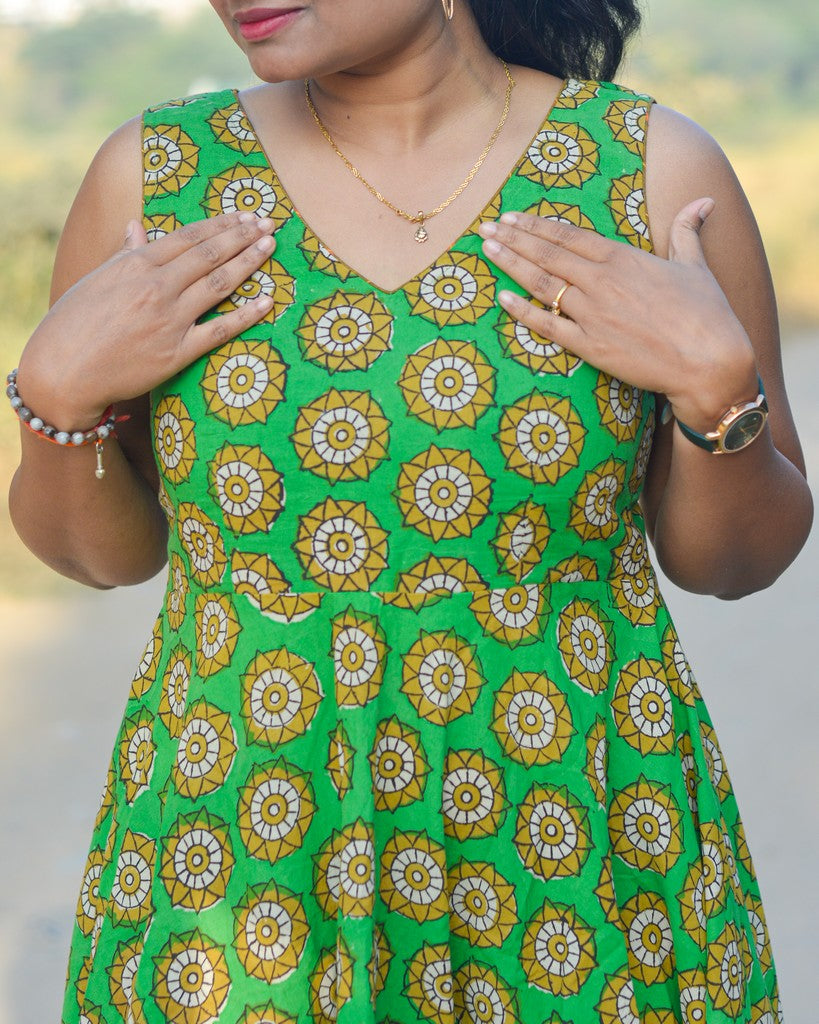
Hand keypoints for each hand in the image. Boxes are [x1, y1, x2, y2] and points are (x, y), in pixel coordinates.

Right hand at [17, 212, 278, 428]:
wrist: (62, 372)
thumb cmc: (73, 324)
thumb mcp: (95, 280)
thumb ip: (124, 253)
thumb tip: (137, 226)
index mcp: (135, 264)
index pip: (188, 237)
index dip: (220, 224)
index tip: (244, 215)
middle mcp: (156, 287)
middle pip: (209, 255)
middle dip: (242, 236)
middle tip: (268, 224)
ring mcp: (169, 319)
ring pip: (218, 284)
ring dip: (248, 262)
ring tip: (270, 247)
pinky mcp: (177, 352)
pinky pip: (220, 330)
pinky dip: (247, 315)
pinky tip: (267, 301)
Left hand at [479, 200, 758, 428]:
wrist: (709, 362)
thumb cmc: (707, 314)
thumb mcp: (696, 266)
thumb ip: (688, 232)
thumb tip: (704, 201)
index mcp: (623, 259)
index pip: (569, 236)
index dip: (537, 226)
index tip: (512, 217)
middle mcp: (602, 282)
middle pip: (547, 255)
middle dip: (513, 239)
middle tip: (485, 228)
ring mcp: (593, 315)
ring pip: (542, 285)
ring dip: (511, 265)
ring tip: (487, 250)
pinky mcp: (590, 346)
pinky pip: (548, 326)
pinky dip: (522, 311)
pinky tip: (501, 298)